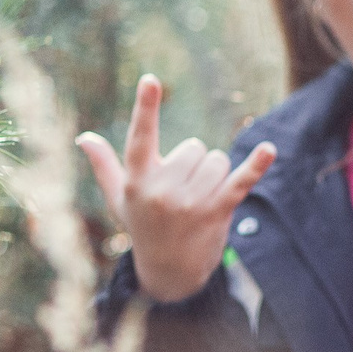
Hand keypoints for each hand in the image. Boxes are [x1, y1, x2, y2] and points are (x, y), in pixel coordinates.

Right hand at [78, 74, 275, 302]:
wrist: (168, 272)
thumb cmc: (143, 228)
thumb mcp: (120, 199)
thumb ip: (104, 165)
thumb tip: (84, 138)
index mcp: (138, 181)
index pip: (140, 137)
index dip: (146, 107)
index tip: (151, 79)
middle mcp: (163, 190)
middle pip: (193, 148)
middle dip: (193, 163)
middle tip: (183, 191)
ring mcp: (191, 202)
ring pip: (216, 160)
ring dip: (214, 174)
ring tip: (200, 198)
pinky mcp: (218, 211)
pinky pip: (241, 181)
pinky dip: (257, 165)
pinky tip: (269, 149)